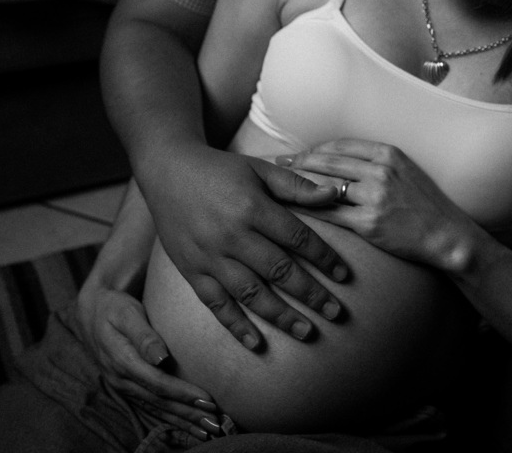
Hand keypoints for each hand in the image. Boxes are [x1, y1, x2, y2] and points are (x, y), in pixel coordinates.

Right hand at [75, 283, 222, 441]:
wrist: (91, 313)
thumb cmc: (114, 308)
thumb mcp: (127, 313)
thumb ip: (143, 335)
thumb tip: (160, 357)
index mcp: (123, 360)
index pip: (158, 383)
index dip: (183, 394)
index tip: (207, 401)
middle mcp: (122, 379)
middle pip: (159, 402)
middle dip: (188, 414)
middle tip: (215, 424)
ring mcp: (123, 387)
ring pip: (156, 409)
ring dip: (182, 422)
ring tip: (207, 431)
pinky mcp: (127, 388)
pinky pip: (150, 408)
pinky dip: (170, 420)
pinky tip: (187, 427)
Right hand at [144, 145, 349, 350]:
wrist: (167, 170)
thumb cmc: (220, 170)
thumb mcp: (259, 169)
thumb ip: (296, 185)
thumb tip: (335, 195)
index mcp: (252, 207)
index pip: (298, 238)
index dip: (324, 258)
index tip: (344, 276)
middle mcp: (232, 235)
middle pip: (279, 271)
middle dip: (311, 294)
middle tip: (335, 313)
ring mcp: (210, 256)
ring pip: (250, 293)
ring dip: (281, 316)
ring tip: (306, 332)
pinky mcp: (191, 270)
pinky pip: (215, 304)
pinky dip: (235, 325)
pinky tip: (256, 343)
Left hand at [276, 139, 479, 270]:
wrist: (447, 235)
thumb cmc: (425, 204)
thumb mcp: (405, 170)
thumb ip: (376, 162)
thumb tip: (338, 159)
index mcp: (388, 153)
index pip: (340, 145)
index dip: (314, 149)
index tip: (297, 153)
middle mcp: (381, 171)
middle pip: (327, 162)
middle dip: (298, 163)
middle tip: (276, 165)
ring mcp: (375, 197)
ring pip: (324, 186)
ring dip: (297, 185)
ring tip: (277, 186)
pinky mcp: (369, 223)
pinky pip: (329, 214)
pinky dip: (307, 210)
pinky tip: (292, 209)